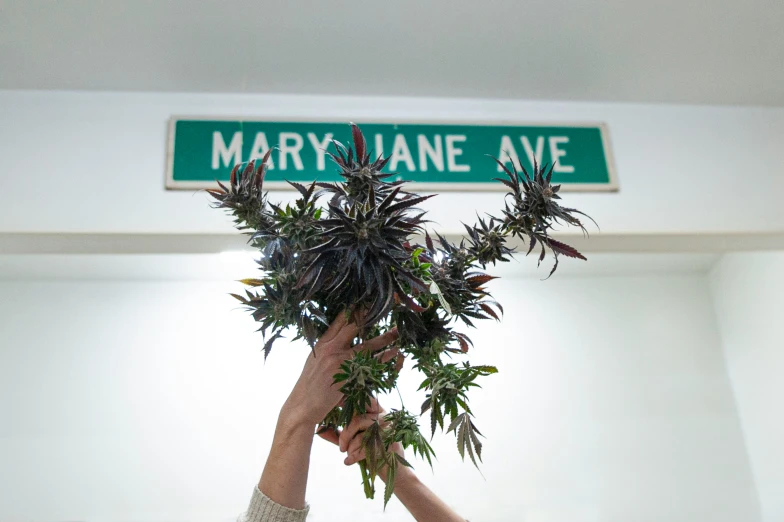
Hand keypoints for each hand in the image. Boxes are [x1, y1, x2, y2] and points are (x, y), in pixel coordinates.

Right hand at [280, 312, 398, 427]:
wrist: (302, 406)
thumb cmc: (309, 385)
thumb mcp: (314, 360)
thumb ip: (327, 347)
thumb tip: (340, 337)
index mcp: (322, 343)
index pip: (339, 320)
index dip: (354, 309)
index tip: (366, 299)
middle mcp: (330, 349)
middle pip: (353, 326)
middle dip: (368, 314)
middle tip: (383, 305)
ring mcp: (339, 362)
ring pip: (366, 345)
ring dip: (384, 338)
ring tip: (397, 331)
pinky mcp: (347, 376)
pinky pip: (370, 365)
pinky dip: (383, 358)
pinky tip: (394, 353)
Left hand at [318, 397, 410, 483]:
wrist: (391, 470)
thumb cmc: (371, 452)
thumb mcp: (352, 442)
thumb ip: (338, 435)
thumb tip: (319, 430)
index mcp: (375, 411)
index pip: (360, 401)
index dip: (347, 401)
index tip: (334, 404)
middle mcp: (383, 417)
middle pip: (357, 419)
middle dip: (345, 435)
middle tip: (341, 447)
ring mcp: (388, 429)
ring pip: (361, 435)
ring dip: (351, 447)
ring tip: (348, 455)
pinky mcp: (390, 443)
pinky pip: (366, 448)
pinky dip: (354, 457)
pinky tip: (348, 462)